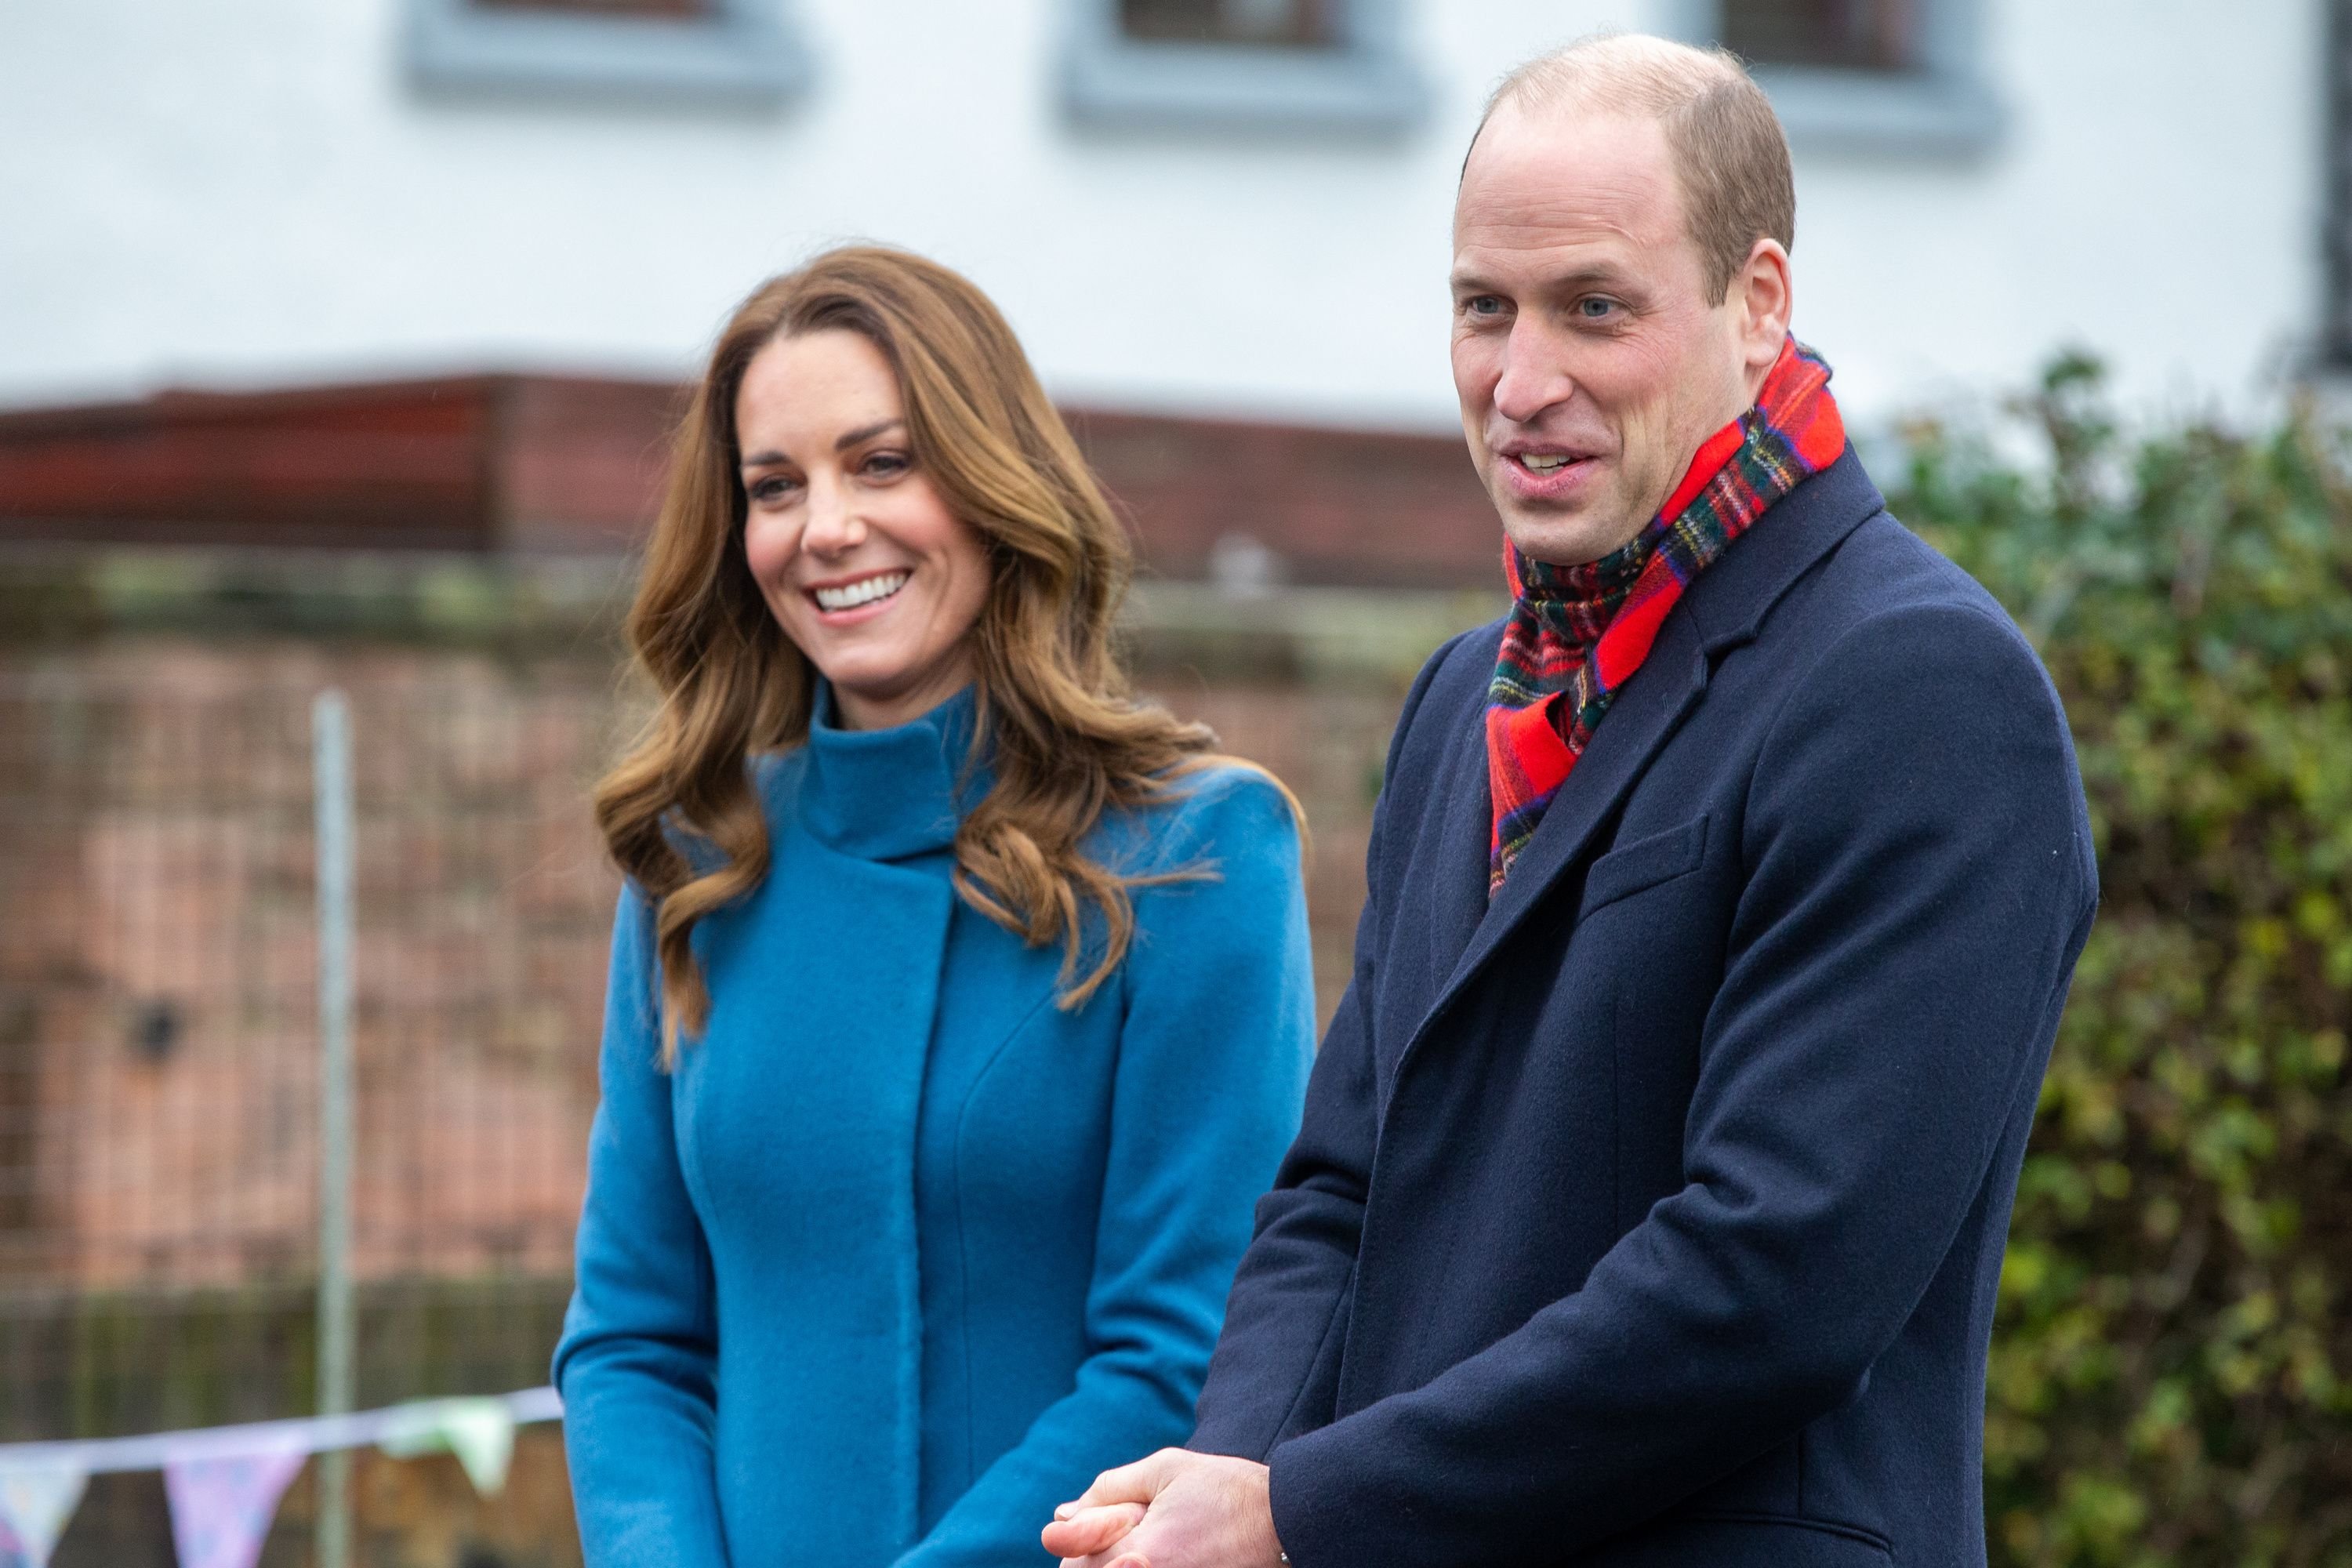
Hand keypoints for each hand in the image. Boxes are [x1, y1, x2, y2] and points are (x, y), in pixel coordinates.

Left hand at [1040, 1449, 1282, 1567]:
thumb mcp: (1165, 1469)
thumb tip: (1062, 1515)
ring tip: (1149, 1540)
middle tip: (1129, 1526)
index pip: (1075, 1561)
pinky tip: (1158, 1553)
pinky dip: (1137, 1565)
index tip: (1086, 1522)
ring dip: (1115, 1560)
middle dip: (1093, 1553)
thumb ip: (1107, 1489)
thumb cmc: (1228, 1490)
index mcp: (1145, 1553)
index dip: (1075, 1538)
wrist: (1286, 1523)